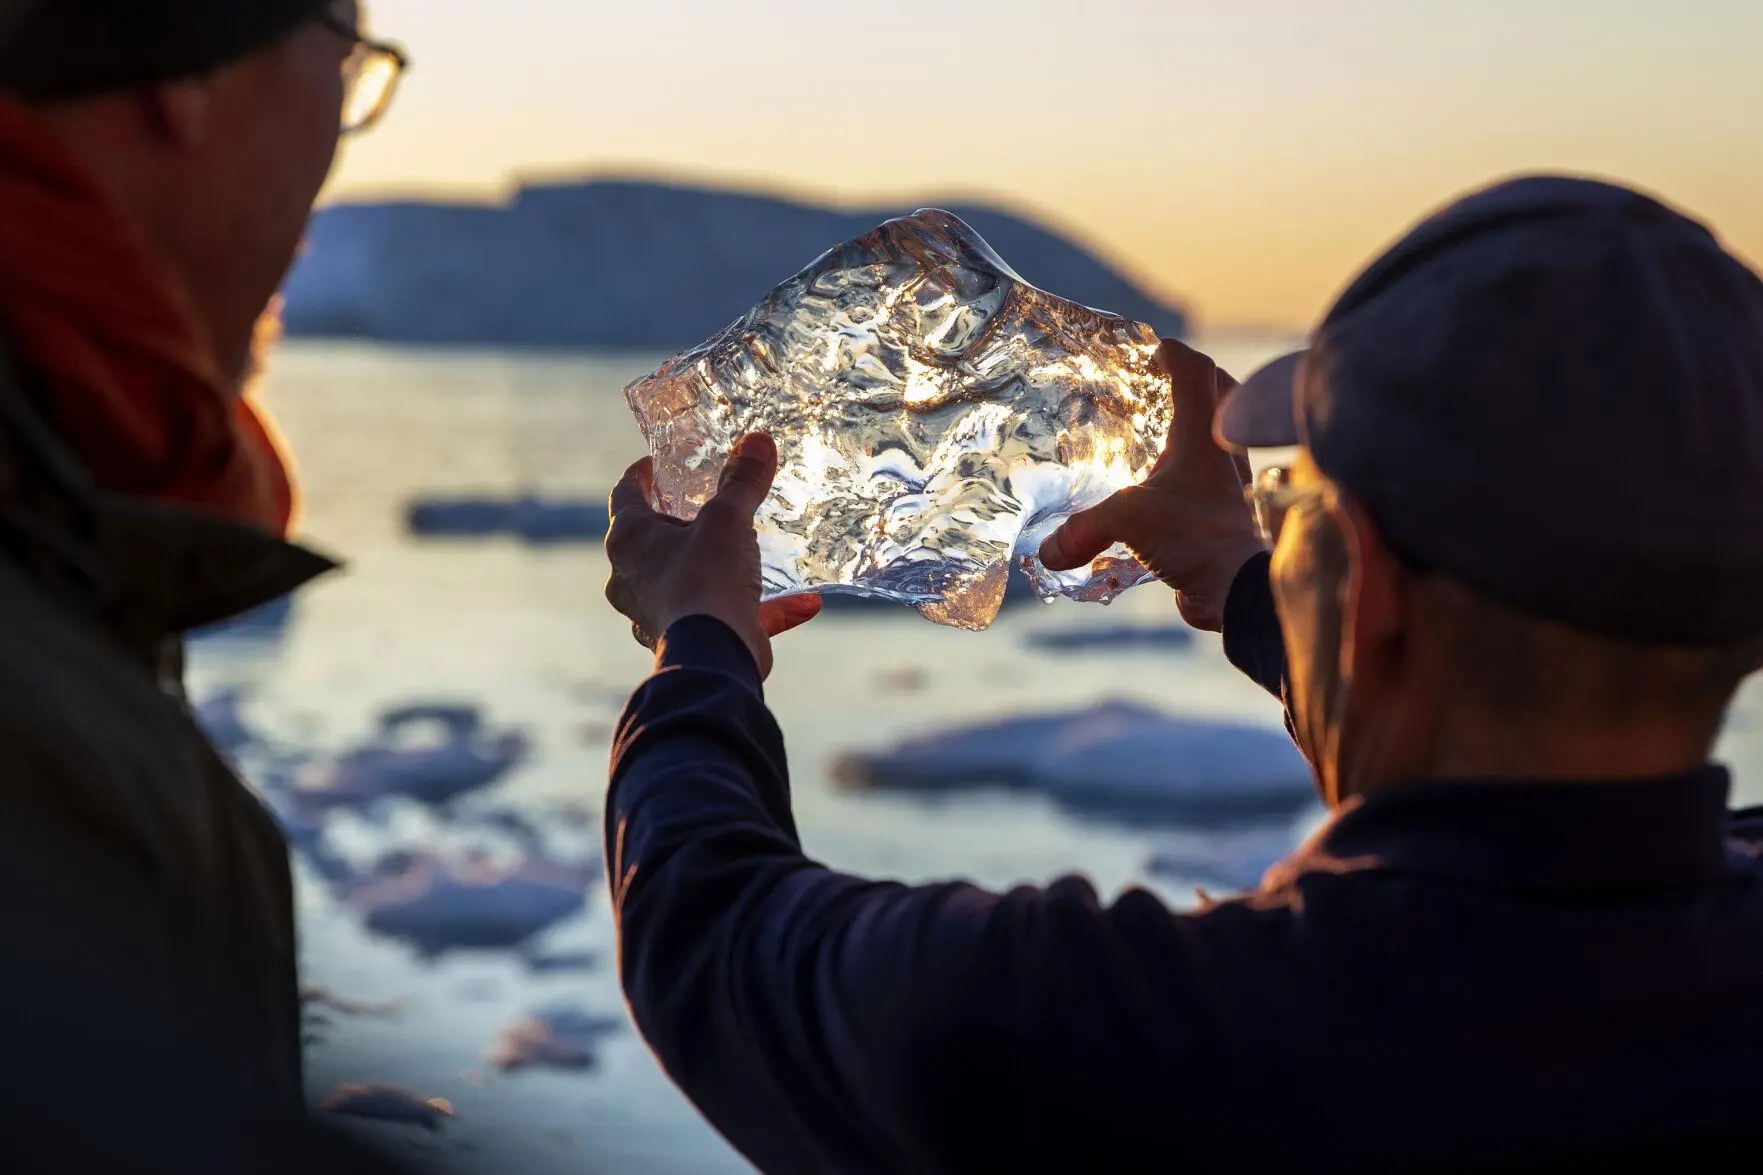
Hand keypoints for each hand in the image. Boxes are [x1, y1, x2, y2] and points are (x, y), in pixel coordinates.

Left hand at [605, 434, 821, 677]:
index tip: (652, 465)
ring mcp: (656, 613)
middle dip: (679, 526)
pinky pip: (727, 617)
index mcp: (629, 542)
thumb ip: (742, 482)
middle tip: (705, 508)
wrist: (714, 658)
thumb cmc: (705, 579)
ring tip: (750, 554)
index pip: (625, 495)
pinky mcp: (688, 642)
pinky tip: (804, 602)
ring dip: (720, 568)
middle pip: (652, 542)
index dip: (639, 476)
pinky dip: (763, 609)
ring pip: (687, 582)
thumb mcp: (727, 520)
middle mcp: (633, 579)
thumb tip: (758, 442)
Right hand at [1038, 339, 1266, 631]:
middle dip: (1191, 384)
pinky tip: (1158, 493)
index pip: (1195, 372)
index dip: (1174, 354)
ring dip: (1191, 432)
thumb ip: (1082, 529)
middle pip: (1218, 396)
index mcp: (1202, 434)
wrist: (1236, 587)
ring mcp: (1229, 484)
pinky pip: (1207, 483)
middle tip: (1161, 385)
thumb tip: (1047, 550)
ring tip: (1155, 438)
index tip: (1153, 348)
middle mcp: (1221, 451)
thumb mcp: (1126, 521)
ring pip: (1214, 440)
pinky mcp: (1225, 516)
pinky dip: (1185, 478)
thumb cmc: (1192, 535)